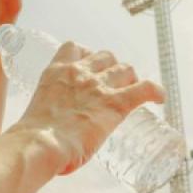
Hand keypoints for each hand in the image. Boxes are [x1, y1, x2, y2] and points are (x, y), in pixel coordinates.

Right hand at [10, 43, 165, 174]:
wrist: (40, 144)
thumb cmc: (32, 140)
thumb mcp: (35, 116)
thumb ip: (46, 119)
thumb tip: (49, 141)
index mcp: (56, 73)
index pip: (74, 48)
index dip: (86, 55)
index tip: (89, 66)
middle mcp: (78, 73)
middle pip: (105, 56)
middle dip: (111, 67)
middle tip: (114, 85)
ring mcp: (98, 87)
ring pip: (125, 69)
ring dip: (131, 78)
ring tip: (133, 92)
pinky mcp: (115, 104)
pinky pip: (144, 89)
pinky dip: (155, 91)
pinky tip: (159, 98)